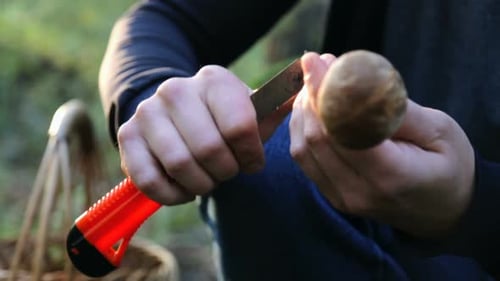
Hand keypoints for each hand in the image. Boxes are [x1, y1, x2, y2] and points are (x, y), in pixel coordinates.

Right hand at [117, 65, 289, 204]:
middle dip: (226, 171)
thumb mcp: (251, 113)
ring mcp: (147, 111)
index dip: (251, 155)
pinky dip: (173, 195)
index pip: (240, 127)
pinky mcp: (127, 136)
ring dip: (201, 183)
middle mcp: (176, 89)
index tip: (252, 161)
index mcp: (214, 79)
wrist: (176, 116)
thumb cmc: (222, 121)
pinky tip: (184, 188)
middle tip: (227, 171)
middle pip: (210, 149)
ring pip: (181, 165)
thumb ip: (275, 108)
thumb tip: (302, 86)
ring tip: (207, 178)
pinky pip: (150, 181)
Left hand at [289, 52, 474, 237]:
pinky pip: (305, 159)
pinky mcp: (332, 196)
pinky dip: (302, 129)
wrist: (445, 210)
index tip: (317, 61)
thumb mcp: (439, 130)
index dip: (324, 92)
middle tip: (316, 63)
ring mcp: (342, 198)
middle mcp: (358, 192)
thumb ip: (396, 108)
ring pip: (303, 149)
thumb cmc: (449, 166)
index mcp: (391, 176)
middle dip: (310, 94)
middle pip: (316, 138)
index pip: (343, 130)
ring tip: (314, 82)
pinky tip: (311, 107)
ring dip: (302, 110)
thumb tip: (356, 80)